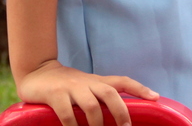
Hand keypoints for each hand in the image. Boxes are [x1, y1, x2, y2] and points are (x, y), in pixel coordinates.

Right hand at [16, 60, 157, 125]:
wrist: (36, 72)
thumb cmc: (65, 86)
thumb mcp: (85, 87)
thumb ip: (99, 98)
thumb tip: (119, 117)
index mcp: (97, 81)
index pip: (122, 81)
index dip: (140, 88)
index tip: (155, 97)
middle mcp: (87, 82)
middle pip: (110, 93)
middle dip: (121, 112)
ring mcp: (71, 88)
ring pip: (91, 106)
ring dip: (97, 125)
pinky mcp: (55, 95)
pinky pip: (68, 114)